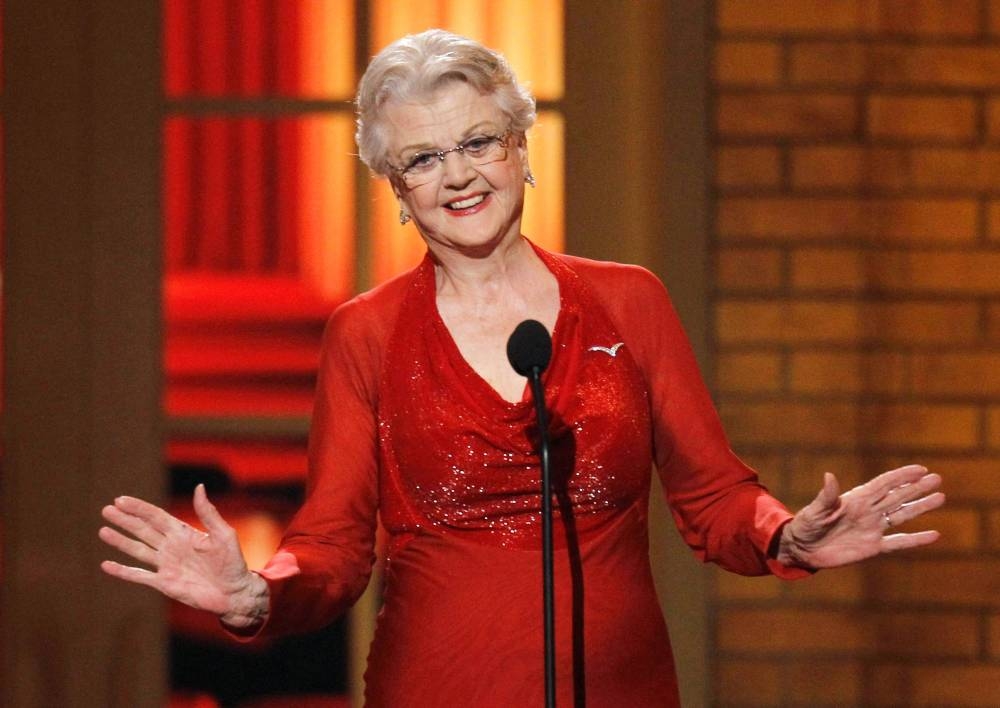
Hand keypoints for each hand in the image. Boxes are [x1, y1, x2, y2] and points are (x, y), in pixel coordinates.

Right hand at [99, 484, 267, 628]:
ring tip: (103, 530)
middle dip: (125, 520)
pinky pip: (139, 576)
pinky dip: (123, 571)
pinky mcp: (164, 583)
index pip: (156, 517)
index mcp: (184, 533)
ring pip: (138, 550)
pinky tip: (106, 565)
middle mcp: (171, 547)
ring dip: (120, 541)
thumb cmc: (233, 562)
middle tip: (105, 510)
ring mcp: (166, 565)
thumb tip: (199, 487)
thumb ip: (208, 513)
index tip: (121, 500)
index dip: (139, 508)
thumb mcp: (224, 535)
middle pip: (143, 530)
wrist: (234, 593)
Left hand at [777, 464, 944, 569]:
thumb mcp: (815, 510)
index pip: (883, 484)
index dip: (901, 476)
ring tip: (940, 498)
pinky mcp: (872, 546)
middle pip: (897, 496)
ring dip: (920, 507)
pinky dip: (915, 539)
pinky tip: (934, 535)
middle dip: (916, 488)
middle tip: (937, 479)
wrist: (802, 549)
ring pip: (901, 515)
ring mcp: (872, 528)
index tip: (920, 469)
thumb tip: (829, 476)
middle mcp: (868, 511)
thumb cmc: (806, 525)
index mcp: (855, 499)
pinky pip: (898, 542)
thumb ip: (826, 496)